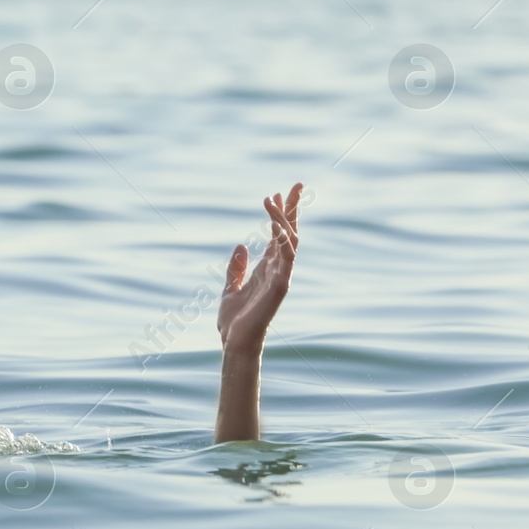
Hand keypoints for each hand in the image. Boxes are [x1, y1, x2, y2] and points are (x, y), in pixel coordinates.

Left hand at [217, 183, 300, 354]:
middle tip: (297, 185)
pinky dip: (285, 243)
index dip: (278, 214)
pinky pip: (287, 261)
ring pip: (290, 241)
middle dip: (293, 209)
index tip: (275, 194)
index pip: (277, 235)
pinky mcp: (280, 287)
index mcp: (267, 268)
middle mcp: (278, 269)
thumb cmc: (235, 321)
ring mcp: (281, 277)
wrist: (235, 343)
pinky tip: (279, 227)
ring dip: (284, 220)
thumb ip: (236, 268)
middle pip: (289, 232)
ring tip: (276, 200)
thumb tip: (241, 245)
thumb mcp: (230, 288)